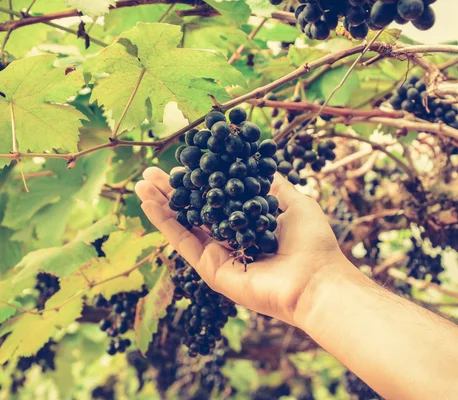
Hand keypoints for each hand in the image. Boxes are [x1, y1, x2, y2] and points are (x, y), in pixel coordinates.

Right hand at [135, 167, 346, 324]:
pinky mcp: (211, 269)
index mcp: (247, 226)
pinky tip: (148, 204)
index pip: (215, 201)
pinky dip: (165, 223)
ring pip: (183, 226)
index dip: (198, 183)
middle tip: (150, 172)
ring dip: (161, 205)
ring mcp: (218, 256)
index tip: (182, 164)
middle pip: (193, 212)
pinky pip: (183, 242)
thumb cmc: (311, 243)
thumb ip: (271, 186)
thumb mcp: (293, 203)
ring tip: (141, 184)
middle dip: (172, 192)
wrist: (315, 279)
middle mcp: (229, 241)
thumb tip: (257, 165)